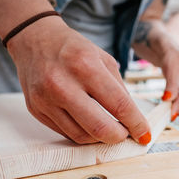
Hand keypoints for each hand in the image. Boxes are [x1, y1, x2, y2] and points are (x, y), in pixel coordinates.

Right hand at [7, 16, 150, 144]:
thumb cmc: (73, 49)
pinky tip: (89, 125)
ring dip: (100, 138)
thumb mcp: (103, 59)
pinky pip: (65, 132)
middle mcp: (63, 84)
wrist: (34, 40)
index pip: (119, 105)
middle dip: (119, 137)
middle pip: (99, 127)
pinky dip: (82, 133)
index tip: (144, 134)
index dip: (136, 124)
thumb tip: (132, 120)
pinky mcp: (36, 110)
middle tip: (126, 135)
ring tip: (108, 129)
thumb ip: (119, 89)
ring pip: (81, 136)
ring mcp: (46, 99)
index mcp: (86, 66)